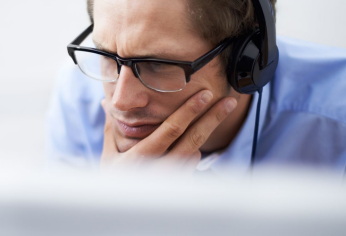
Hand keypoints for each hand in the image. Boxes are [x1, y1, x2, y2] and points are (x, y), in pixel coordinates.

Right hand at [100, 90, 236, 175]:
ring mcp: (173, 179)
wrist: (122, 212)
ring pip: (195, 153)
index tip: (205, 96)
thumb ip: (111, 130)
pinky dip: (191, 152)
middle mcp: (161, 169)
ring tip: (210, 117)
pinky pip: (191, 164)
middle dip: (212, 118)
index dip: (190, 110)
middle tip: (228, 102)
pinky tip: (187, 146)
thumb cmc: (114, 183)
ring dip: (201, 135)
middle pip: (193, 139)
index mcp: (141, 158)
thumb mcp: (109, 157)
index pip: (171, 130)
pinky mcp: (180, 185)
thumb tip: (106, 103)